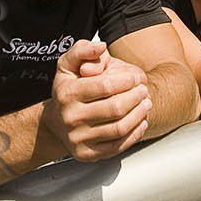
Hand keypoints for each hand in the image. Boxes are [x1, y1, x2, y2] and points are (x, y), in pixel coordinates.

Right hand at [43, 40, 151, 161]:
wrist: (55, 123)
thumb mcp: (68, 65)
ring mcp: (78, 138)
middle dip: (136, 98)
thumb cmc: (67, 90)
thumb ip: (83, 50)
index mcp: (67, 93)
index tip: (135, 78)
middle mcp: (70, 117)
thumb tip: (101, 47)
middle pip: (115, 108)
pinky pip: (117, 146)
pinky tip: (140, 122)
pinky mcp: (87, 154)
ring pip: (119, 128)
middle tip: (144, 91)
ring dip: (139, 115)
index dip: (126, 81)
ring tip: (145, 104)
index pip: (105, 86)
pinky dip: (134, 134)